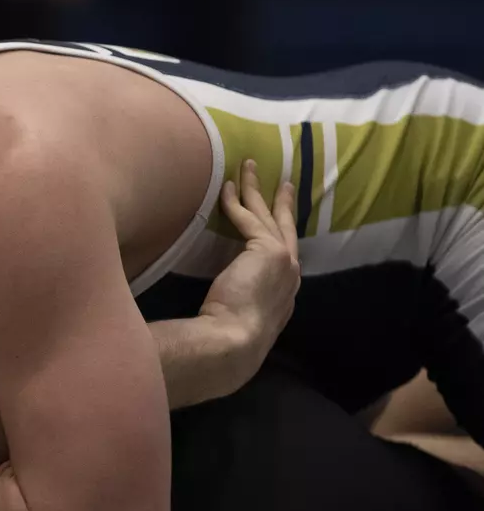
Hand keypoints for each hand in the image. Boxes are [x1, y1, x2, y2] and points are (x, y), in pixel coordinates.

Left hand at [199, 159, 300, 369]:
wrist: (235, 344)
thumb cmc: (229, 340)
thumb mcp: (238, 320)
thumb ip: (238, 306)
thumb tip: (219, 307)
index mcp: (284, 293)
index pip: (285, 253)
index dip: (282, 232)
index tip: (280, 218)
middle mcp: (291, 275)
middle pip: (286, 228)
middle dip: (281, 202)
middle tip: (282, 181)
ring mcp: (284, 261)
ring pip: (268, 215)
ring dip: (256, 189)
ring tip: (248, 166)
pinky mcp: (267, 252)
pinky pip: (248, 219)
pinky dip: (236, 202)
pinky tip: (226, 188)